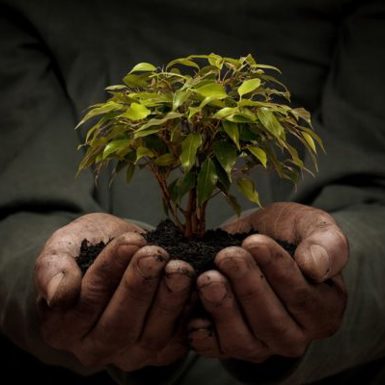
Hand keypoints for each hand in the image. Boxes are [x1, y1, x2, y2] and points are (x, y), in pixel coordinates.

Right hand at [35, 213, 193, 370]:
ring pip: (151, 336)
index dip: (109, 270)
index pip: (86, 302)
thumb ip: (53, 268)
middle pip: (119, 324)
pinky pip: (177, 339)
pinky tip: (195, 286)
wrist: (115, 258)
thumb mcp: (63, 247)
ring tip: (179, 268)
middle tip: (156, 254)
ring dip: (168, 300)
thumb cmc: (87, 252)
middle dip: (141, 286)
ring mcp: (130, 353)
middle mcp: (95, 348)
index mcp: (63, 326)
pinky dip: (188, 314)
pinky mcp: (160, 351)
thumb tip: (58, 295)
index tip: (129, 240)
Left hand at [188, 202, 347, 362]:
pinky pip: (216, 348)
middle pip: (271, 321)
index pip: (302, 297)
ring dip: (223, 308)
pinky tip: (193, 313)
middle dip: (247, 286)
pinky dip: (202, 333)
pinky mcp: (231, 344)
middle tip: (228, 256)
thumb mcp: (312, 225)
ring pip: (243, 339)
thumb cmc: (286, 233)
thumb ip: (327, 243)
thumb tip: (316, 268)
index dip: (277, 270)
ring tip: (208, 277)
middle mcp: (295, 334)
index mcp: (323, 308)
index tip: (254, 243)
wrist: (255, 241)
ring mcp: (261, 343)